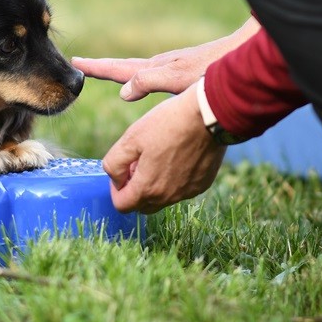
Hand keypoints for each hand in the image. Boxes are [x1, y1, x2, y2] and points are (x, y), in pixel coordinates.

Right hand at [72, 17, 259, 100]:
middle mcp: (162, 66)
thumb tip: (122, 92)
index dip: (98, 68)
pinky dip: (142, 79)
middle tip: (81, 64)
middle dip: (104, 67)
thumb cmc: (215, 71)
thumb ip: (151, 82)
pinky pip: (155, 77)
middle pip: (125, 67)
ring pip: (140, 71)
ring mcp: (174, 68)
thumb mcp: (179, 79)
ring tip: (109, 73)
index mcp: (156, 69)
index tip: (76, 63)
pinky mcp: (187, 73)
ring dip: (122, 72)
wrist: (246, 57)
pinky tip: (149, 85)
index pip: (119, 69)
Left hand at [101, 87, 225, 212]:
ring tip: (157, 156)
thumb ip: (114, 163)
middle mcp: (168, 197)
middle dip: (135, 188)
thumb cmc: (167, 124)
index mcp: (148, 188)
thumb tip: (116, 179)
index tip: (122, 170)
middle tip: (138, 163)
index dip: (116, 189)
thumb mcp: (130, 138)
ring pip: (162, 198)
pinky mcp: (201, 184)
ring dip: (154, 184)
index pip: (122, 205)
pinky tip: (177, 156)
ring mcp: (187, 192)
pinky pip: (181, 190)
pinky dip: (173, 179)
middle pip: (142, 205)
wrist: (208, 115)